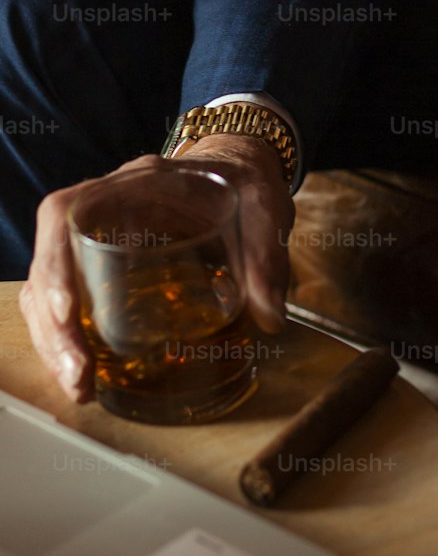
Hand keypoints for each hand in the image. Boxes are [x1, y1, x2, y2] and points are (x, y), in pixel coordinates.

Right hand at [19, 135, 294, 402]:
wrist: (243, 171)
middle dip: (54, 324)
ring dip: (56, 339)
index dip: (57, 260)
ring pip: (50, 286)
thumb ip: (267, 258)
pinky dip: (69, 338)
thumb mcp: (265, 210)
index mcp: (138, 183)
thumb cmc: (246, 183)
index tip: (68, 311)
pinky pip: (69, 299)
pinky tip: (86, 372)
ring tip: (81, 385)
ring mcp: (101, 235)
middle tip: (80, 375)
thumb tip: (269, 316)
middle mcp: (106, 206)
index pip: (69, 211)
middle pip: (51, 260)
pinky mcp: (105, 263)